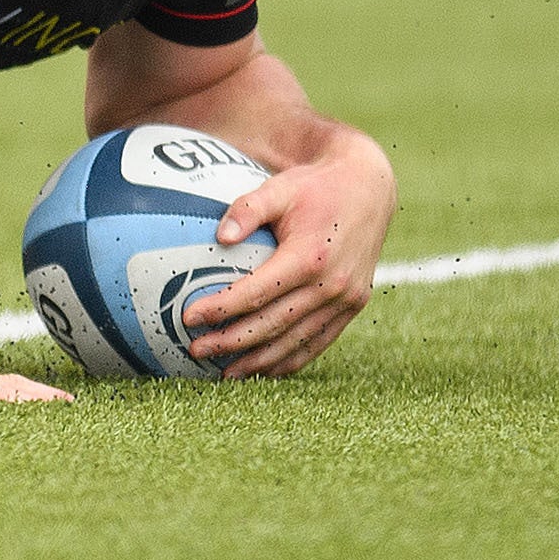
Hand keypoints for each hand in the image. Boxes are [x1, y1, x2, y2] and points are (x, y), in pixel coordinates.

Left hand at [180, 131, 394, 377]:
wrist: (369, 189)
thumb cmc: (316, 187)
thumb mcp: (280, 187)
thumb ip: (248, 208)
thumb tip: (219, 236)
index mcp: (309, 257)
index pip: (255, 293)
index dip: (220, 308)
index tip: (188, 318)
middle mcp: (331, 285)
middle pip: (272, 324)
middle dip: (230, 342)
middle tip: (195, 350)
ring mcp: (346, 300)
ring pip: (295, 341)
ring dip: (258, 361)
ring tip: (224, 372)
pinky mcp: (353, 306)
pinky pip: (319, 342)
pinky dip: (291, 359)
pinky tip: (264, 369)